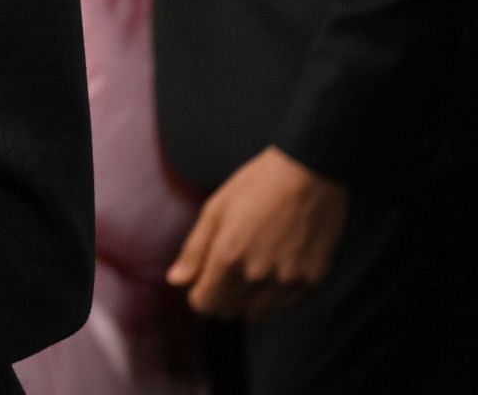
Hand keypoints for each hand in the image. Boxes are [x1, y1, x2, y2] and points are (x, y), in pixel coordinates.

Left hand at [167, 145, 347, 320]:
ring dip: (250, 301)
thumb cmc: (256, 186)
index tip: (203, 281)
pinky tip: (276, 268)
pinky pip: (286, 305)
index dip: (199, 294)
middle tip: (226, 273)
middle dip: (222, 298)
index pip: (205, 304)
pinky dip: (276, 295)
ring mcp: (287, 281)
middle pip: (230, 312)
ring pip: (259, 314)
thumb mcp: (215, 210)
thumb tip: (176, 281)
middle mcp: (257, 275)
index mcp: (228, 257)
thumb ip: (194, 250)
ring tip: (252, 270)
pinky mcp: (312, 280)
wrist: (310, 174)